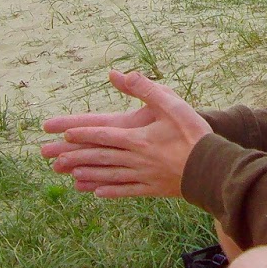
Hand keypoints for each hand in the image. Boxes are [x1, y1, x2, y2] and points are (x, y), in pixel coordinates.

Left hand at [40, 69, 211, 198]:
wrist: (212, 169)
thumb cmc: (193, 134)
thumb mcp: (172, 104)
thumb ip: (145, 89)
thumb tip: (119, 74)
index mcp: (137, 138)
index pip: (103, 134)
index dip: (82, 134)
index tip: (63, 134)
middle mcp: (135, 159)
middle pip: (100, 157)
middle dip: (75, 157)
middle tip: (54, 159)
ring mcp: (142, 176)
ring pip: (108, 175)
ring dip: (88, 174)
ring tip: (70, 175)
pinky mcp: (152, 189)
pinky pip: (125, 191)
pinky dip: (109, 191)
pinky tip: (97, 193)